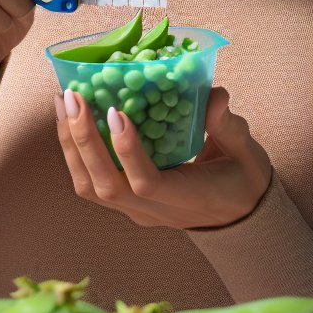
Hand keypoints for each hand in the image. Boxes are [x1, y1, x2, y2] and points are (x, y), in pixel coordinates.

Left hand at [55, 86, 272, 228]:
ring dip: (71, 145)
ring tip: (63, 103)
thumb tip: (214, 96)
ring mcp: (135, 211)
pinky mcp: (126, 204)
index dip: (127, 150)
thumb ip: (231, 127)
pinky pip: (90, 183)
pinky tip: (70, 120)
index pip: (147, 184)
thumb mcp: (248, 155)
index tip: (117, 111)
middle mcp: (152, 212)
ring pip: (90, 187)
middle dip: (84, 140)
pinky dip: (74, 152)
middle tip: (73, 97)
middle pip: (106, 186)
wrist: (237, 217)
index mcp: (185, 200)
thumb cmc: (242, 182)